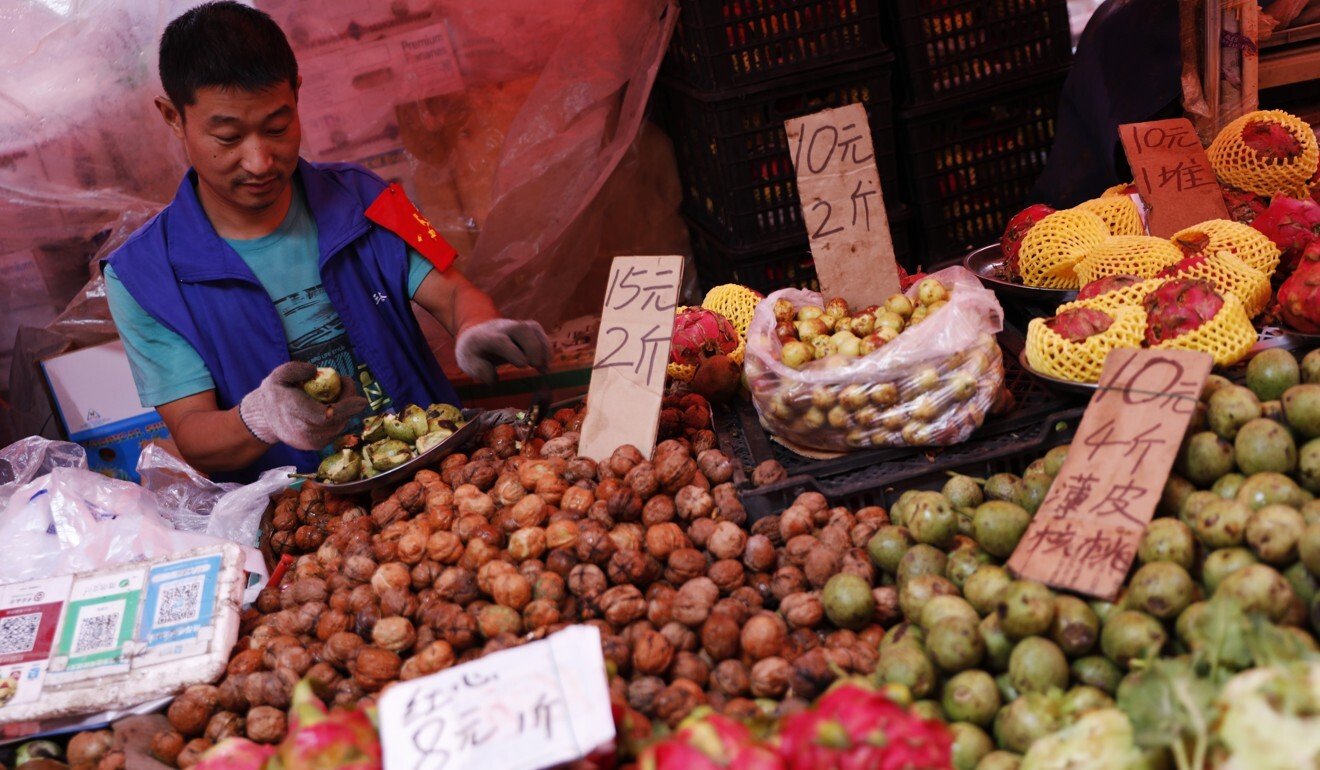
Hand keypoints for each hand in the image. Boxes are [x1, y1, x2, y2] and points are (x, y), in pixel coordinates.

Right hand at [238, 362, 367, 450]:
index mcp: (292, 411)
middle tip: (346, 382)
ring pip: (339, 426)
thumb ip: (294, 369)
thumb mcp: (278, 375)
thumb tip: (314, 371)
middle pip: (337, 421)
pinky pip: (336, 430)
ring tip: (339, 390)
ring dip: (346, 408)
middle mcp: (303, 431)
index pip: (324, 416)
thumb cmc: (276, 394)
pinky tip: (334, 404)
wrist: (267, 419)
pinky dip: (341, 416)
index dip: (345, 408)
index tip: (361, 400)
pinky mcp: (317, 446)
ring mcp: (311, 442)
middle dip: (349, 401)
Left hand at [455, 318, 549, 383]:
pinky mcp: (524, 328)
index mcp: (484, 337)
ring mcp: (514, 325)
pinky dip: (546, 346)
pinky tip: (546, 364)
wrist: (475, 335)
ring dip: (543, 347)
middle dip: (532, 346)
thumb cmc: (473, 353)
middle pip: (521, 328)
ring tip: (545, 368)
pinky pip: (538, 331)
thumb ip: (478, 370)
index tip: (523, 365)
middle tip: (536, 366)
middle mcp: (501, 328)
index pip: (500, 340)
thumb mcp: (467, 363)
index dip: (513, 351)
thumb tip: (494, 379)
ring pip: (532, 328)